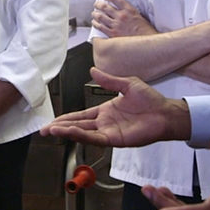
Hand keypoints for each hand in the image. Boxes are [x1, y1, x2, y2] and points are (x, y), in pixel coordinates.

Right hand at [39, 67, 190, 146]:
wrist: (165, 112)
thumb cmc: (150, 100)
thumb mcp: (126, 84)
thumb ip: (108, 80)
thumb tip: (92, 70)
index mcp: (105, 111)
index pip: (81, 115)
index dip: (67, 118)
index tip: (53, 120)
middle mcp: (105, 123)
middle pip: (77, 126)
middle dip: (60, 128)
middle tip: (44, 130)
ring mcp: (109, 132)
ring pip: (83, 133)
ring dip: (66, 132)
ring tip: (51, 131)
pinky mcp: (116, 139)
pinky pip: (95, 138)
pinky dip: (81, 135)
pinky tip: (70, 132)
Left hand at [92, 0, 157, 37]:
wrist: (146, 43)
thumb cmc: (145, 30)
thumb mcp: (139, 16)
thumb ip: (129, 11)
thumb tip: (120, 7)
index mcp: (129, 10)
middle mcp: (121, 16)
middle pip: (104, 6)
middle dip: (98, 4)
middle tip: (96, 4)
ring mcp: (116, 25)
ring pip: (100, 16)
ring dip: (95, 13)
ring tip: (94, 13)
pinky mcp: (112, 34)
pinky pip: (100, 27)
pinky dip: (95, 24)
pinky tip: (95, 22)